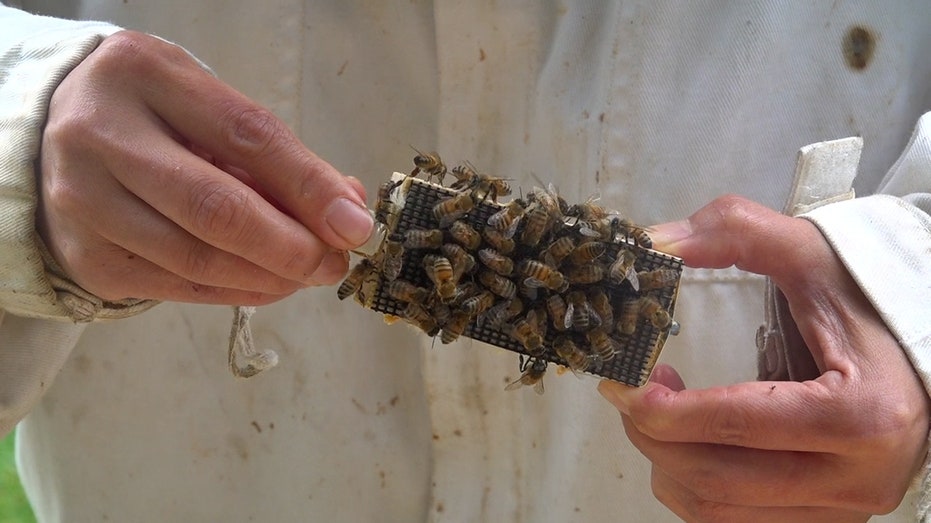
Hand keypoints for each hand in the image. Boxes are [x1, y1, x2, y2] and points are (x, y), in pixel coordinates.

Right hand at [37, 31, 372, 304]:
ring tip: (308, 274)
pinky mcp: (85, 256)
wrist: (54, 138)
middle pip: (215, 208)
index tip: (353, 223)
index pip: (245, 135)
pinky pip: (177, 287)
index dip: (308, 185)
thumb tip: (347, 210)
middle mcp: (101, 135)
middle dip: (290, 246)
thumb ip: (276, 155)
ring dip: (269, 276)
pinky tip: (268, 284)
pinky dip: (236, 291)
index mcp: (143, 75)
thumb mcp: (208, 109)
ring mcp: (84, 201)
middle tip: (333, 263)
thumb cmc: (154, 118)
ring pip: (197, 259)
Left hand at [599, 195, 929, 521]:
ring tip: (663, 411)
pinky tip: (691, 441)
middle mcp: (858, 476)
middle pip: (717, 479)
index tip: (623, 384)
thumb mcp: (807, 252)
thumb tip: (653, 244)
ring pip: (719, 512)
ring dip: (667, 464)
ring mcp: (844, 507)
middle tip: (634, 392)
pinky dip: (695, 485)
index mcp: (861, 413)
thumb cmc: (868, 298)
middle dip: (654, 436)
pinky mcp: (828, 517)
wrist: (925, 338)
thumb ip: (732, 233)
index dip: (664, 409)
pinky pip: (738, 521)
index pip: (736, 424)